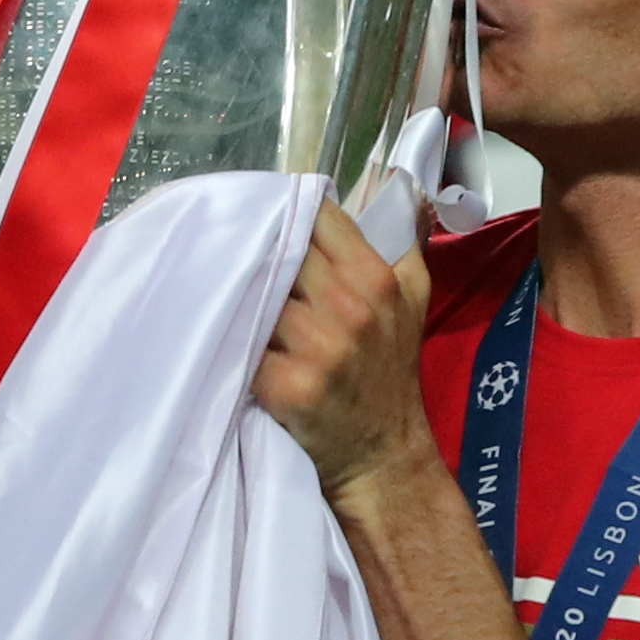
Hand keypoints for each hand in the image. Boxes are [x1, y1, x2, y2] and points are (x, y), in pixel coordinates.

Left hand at [253, 201, 439, 506]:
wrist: (384, 453)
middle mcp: (349, 306)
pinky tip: (223, 338)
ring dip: (240, 298)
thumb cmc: (392, 370)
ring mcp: (317, 347)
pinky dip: (230, 340)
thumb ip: (405, 241)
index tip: (273, 220)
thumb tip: (401, 186)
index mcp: (376, 278)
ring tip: (229, 300)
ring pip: (255, 295)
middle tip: (239, 257)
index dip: (290, 213)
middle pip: (279, 250)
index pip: (318, 216)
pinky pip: (241, 345)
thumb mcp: (416, 298)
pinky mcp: (286, 385)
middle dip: (260, 254)